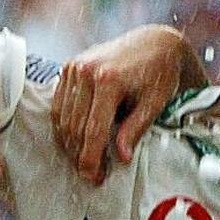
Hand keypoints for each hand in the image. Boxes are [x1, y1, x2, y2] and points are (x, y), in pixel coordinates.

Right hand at [50, 25, 195, 183]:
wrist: (155, 42)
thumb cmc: (160, 72)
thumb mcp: (154, 103)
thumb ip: (135, 129)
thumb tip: (122, 158)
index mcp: (108, 79)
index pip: (92, 130)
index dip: (91, 159)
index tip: (95, 177)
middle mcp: (85, 71)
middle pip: (74, 127)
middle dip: (80, 156)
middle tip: (92, 175)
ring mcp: (74, 67)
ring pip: (62, 118)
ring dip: (70, 144)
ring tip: (85, 160)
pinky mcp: (68, 67)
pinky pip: (59, 104)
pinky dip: (64, 125)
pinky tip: (76, 140)